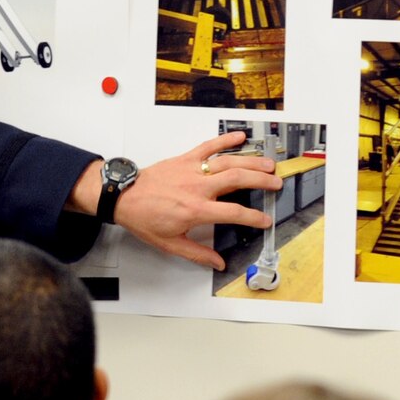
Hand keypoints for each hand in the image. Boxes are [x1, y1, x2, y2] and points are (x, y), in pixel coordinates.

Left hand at [72, 133, 282, 269]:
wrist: (123, 196)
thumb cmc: (143, 217)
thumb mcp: (169, 243)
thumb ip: (197, 253)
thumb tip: (217, 263)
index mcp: (196, 210)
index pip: (233, 213)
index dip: (253, 217)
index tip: (265, 220)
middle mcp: (197, 187)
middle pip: (238, 180)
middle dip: (261, 181)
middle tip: (276, 184)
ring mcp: (192, 170)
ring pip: (228, 162)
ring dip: (251, 161)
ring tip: (268, 164)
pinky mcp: (185, 159)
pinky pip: (208, 146)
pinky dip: (225, 140)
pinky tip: (240, 137)